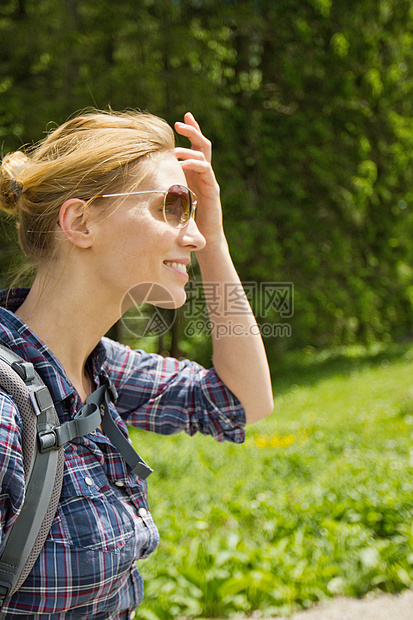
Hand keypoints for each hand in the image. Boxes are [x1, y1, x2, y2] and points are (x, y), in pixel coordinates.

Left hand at [174, 113, 224, 247]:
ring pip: (204, 156)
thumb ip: (166, 187)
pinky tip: (181, 165)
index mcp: (197, 173)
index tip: (181, 119)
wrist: (207, 238)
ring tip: (174, 150)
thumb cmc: (189, 221)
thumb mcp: (174, 199)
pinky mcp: (212, 190)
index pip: (196, 147)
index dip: (191, 131)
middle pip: (203, 145)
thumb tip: (144, 180)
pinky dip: (193, 165)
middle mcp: (205, 174)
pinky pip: (205, 171)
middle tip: (179, 123)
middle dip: (193, 131)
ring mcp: (210, 181)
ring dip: (188, 150)